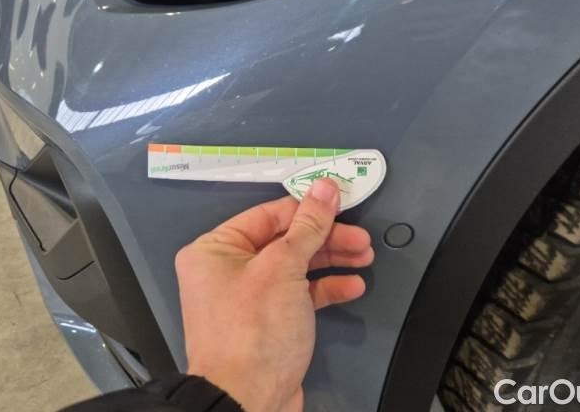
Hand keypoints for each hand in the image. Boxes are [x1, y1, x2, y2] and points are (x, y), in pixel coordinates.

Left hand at [175, 179, 373, 411]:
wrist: (247, 404)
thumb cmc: (253, 333)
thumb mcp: (283, 268)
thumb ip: (308, 226)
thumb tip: (324, 188)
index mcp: (216, 250)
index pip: (268, 215)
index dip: (307, 207)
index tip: (341, 201)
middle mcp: (227, 271)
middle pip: (285, 240)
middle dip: (326, 238)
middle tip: (360, 237)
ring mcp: (249, 298)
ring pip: (296, 267)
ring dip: (332, 260)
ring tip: (364, 256)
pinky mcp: (268, 323)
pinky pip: (299, 295)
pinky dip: (325, 289)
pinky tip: (352, 286)